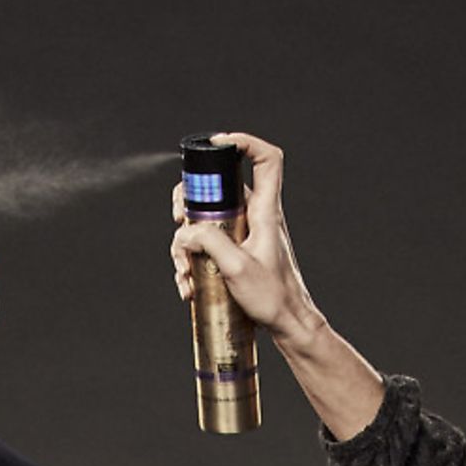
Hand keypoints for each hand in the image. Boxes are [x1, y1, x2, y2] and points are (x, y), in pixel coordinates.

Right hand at [169, 132, 328, 351]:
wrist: (287, 323)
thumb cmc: (273, 297)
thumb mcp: (237, 268)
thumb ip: (210, 242)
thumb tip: (186, 232)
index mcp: (265, 211)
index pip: (266, 159)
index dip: (244, 142)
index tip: (217, 144)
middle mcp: (255, 216)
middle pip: (218, 187)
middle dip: (189, 200)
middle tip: (179, 218)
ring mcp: (244, 234)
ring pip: (205, 219)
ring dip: (185, 243)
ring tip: (184, 270)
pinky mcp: (236, 252)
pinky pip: (206, 244)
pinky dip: (192, 260)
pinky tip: (188, 284)